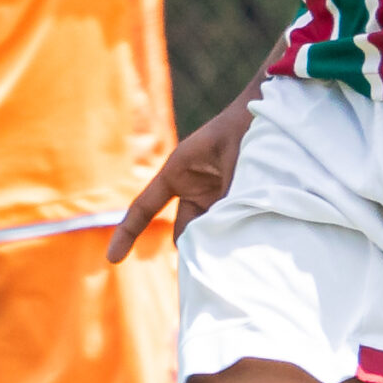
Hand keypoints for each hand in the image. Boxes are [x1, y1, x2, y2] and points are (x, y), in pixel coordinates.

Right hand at [106, 83, 255, 259]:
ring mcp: (213, 196)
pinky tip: (254, 241)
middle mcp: (192, 188)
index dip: (127, 232)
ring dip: (219, 243)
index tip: (112, 259)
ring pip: (208, 232)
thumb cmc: (244, 130)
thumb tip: (227, 238)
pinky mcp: (234, 201)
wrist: (271, 112)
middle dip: (194, 249)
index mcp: (178, 172)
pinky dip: (236, 236)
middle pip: (184, 231)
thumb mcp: (232, 164)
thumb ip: (228, 200)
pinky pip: (229, 225)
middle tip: (209, 270)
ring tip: (240, 251)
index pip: (144, 208)